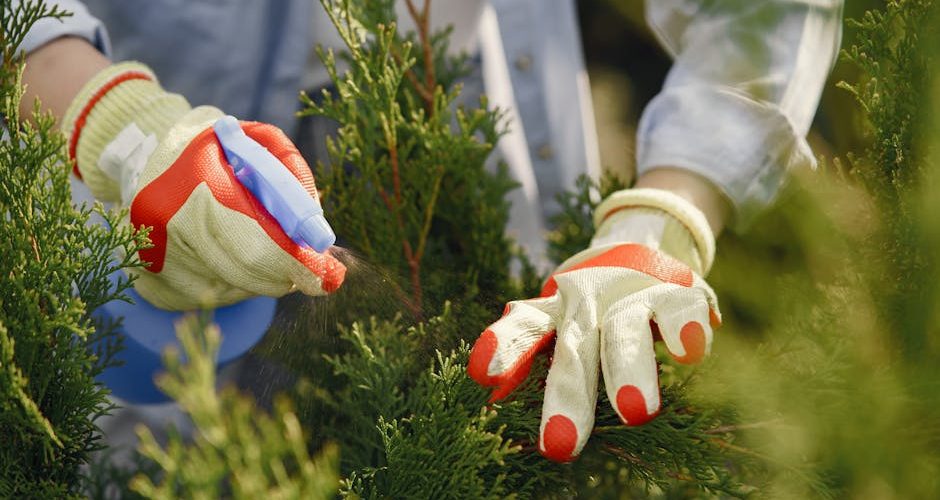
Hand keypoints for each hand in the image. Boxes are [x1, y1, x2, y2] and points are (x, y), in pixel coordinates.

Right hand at [63, 63, 344, 309]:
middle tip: (315, 274)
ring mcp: (155, 256)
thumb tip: (316, 227)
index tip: (330, 275)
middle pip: (246, 270)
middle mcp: (169, 223)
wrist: (144, 157)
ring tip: (267, 250)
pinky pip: (212, 295)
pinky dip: (236, 285)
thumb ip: (291, 173)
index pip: (257, 240)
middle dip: (288, 274)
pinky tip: (234, 259)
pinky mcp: (151, 280)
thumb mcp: (256, 141)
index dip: (295, 261)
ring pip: (233, 286)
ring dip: (263, 278)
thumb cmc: (216, 149)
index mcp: (196, 183)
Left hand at [468, 189, 720, 461]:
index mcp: (554, 313)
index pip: (525, 329)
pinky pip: (679, 310)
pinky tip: (688, 351)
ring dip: (629, 370)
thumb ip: (526, 354)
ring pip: (625, 332)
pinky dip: (684, 328)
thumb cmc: (589, 309)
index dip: (505, 347)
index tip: (483, 374)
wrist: (641, 252)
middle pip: (574, 349)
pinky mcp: (677, 294)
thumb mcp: (556, 326)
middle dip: (568, 398)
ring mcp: (632, 297)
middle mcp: (588, 303)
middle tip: (559, 446)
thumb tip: (491, 396)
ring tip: (636, 414)